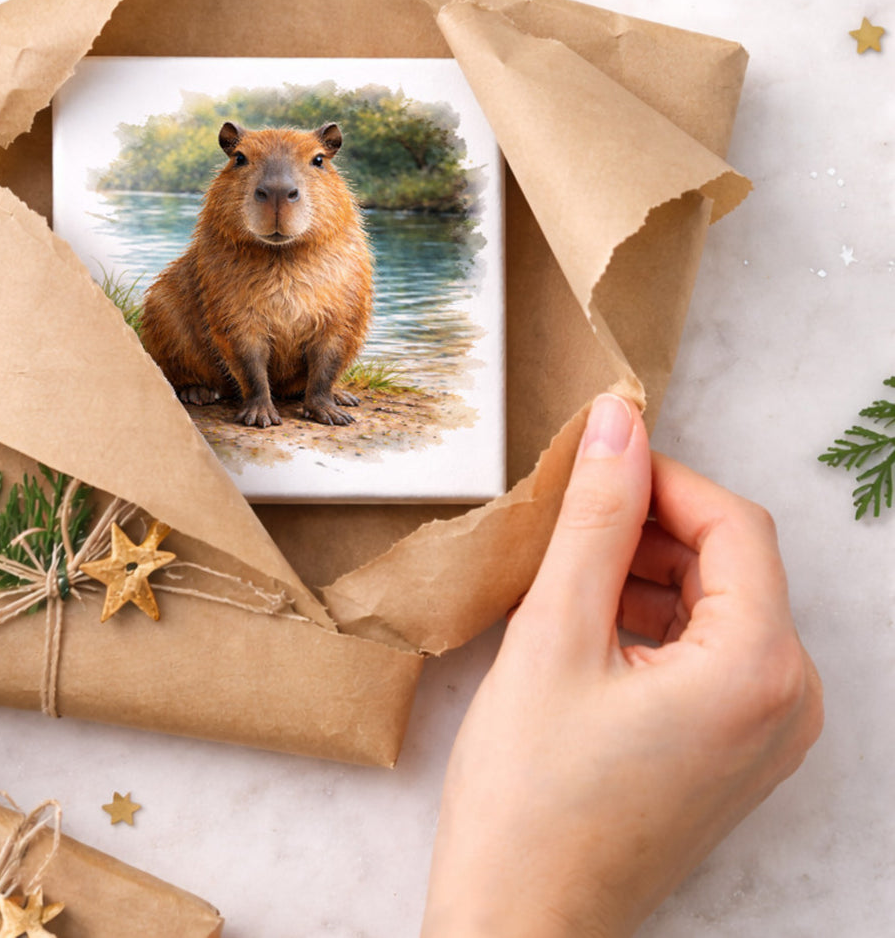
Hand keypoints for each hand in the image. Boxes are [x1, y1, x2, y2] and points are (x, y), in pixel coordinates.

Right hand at [422, 393, 823, 937]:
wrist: (521, 922)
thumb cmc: (530, 796)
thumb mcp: (554, 634)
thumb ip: (594, 518)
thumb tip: (618, 423)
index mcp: (760, 669)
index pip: (733, 523)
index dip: (660, 478)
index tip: (590, 463)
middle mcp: (789, 703)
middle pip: (730, 562)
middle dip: (647, 529)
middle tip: (562, 526)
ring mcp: (767, 734)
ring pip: (715, 605)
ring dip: (644, 573)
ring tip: (561, 582)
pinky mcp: (735, 752)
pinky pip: (709, 653)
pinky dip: (650, 622)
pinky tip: (583, 630)